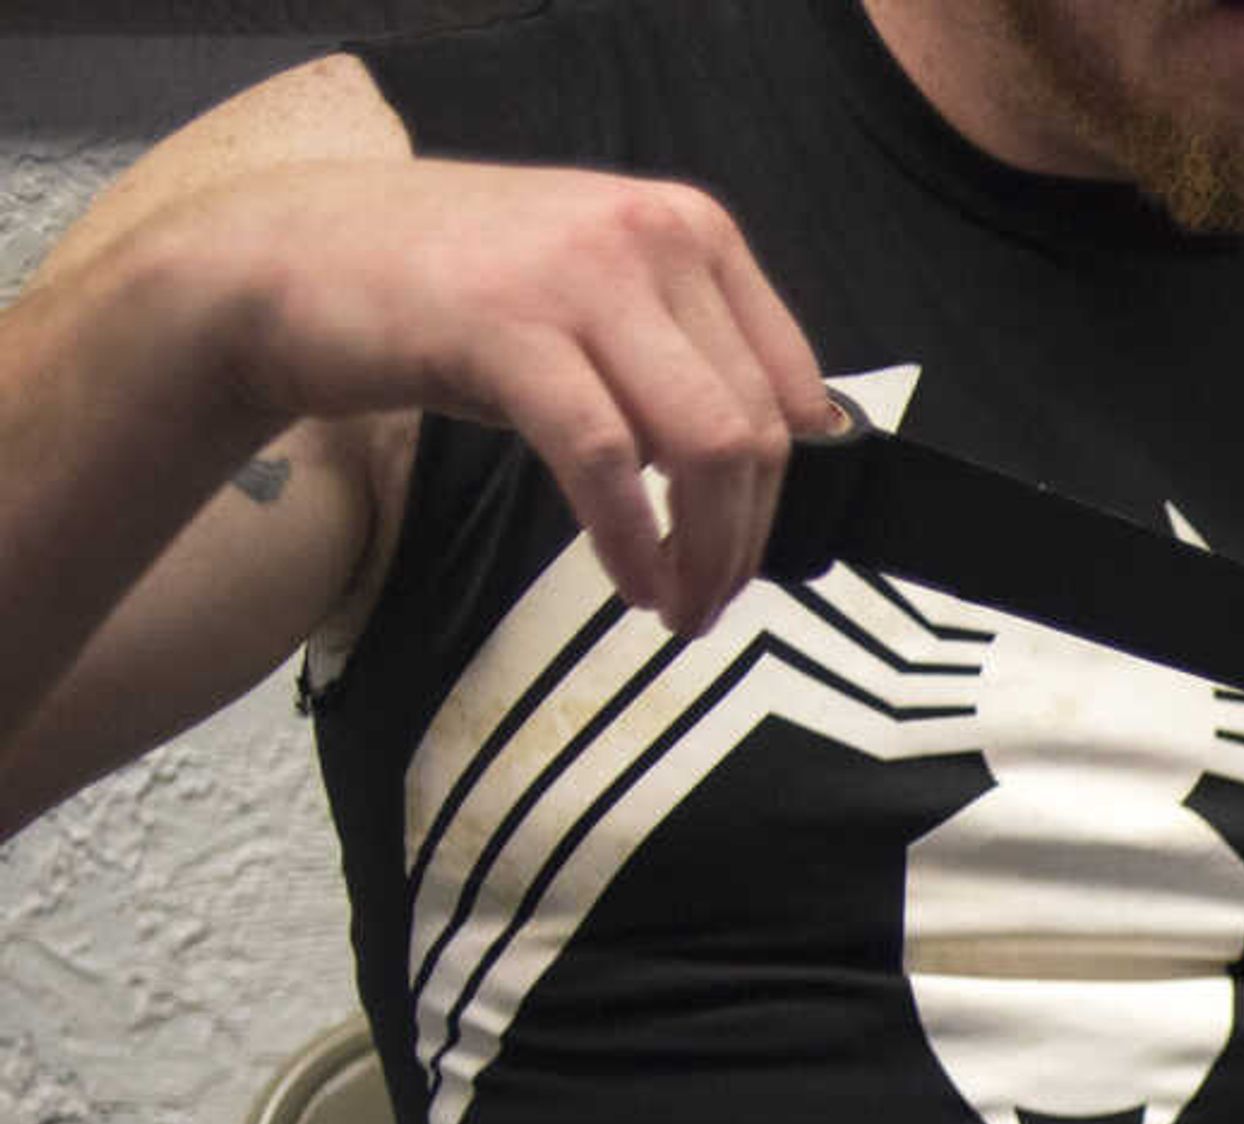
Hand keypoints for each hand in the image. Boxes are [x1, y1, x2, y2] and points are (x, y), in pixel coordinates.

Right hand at [193, 158, 833, 634]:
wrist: (282, 262)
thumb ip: (679, 360)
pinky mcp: (508, 327)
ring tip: (679, 607)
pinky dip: (631, 542)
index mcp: (691, 227)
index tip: (753, 551)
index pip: (791, 386)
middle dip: (745, 539)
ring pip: (702, 447)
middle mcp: (650, 236)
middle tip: (713, 601)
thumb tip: (758, 473)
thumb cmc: (443, 296)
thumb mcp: (594, 302)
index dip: (784, 493)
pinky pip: (608, 461)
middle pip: (754, 429)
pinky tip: (631, 583)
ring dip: (703, 553)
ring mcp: (580, 274)